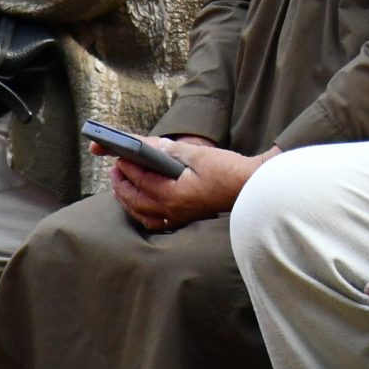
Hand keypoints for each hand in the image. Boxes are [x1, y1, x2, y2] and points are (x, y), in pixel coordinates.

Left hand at [107, 137, 259, 232]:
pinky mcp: (187, 219)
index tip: (117, 156)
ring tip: (122, 187)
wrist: (252, 188)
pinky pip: (156, 223)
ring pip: (143, 214)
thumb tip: (149, 146)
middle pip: (136, 200)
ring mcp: (179, 217)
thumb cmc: (229, 171)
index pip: (141, 179)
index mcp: (173, 194)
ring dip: (129, 200)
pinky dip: (143, 214)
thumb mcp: (199, 154)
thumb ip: (170, 151)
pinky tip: (142, 207)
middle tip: (115, 170)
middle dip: (122, 184)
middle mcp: (173, 210)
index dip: (127, 166)